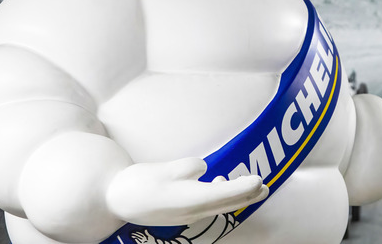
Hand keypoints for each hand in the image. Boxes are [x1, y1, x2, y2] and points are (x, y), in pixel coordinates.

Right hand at [106, 158, 267, 225]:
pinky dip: (220, 197)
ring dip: (236, 196)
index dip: (245, 187)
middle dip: (248, 195)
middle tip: (266, 187)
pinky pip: (208, 206)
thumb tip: (203, 168)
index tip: (259, 179)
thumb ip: (187, 168)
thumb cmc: (137, 183)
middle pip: (227, 204)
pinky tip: (218, 184)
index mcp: (190, 199)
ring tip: (251, 187)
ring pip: (219, 206)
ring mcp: (186, 215)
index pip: (225, 194)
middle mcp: (192, 210)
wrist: (115, 201)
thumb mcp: (164, 169)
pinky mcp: (181, 213)